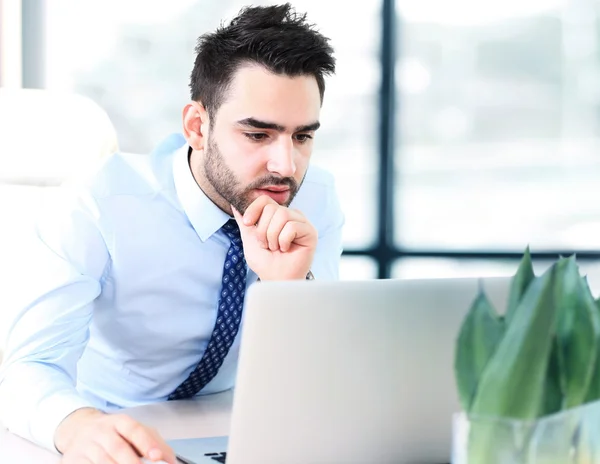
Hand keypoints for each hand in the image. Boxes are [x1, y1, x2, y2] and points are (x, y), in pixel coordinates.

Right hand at [55, 408, 175, 463]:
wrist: (77, 430)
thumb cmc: (114, 434)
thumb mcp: (135, 433)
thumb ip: (155, 444)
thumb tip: (171, 461)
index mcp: (120, 422)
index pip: (134, 430)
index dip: (146, 443)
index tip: (157, 457)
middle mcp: (101, 431)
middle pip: (118, 448)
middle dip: (132, 463)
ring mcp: (85, 445)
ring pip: (102, 460)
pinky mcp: (72, 459)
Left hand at [232, 195, 316, 280]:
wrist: (275, 279)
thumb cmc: (265, 262)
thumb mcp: (249, 238)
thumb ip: (244, 221)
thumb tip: (234, 204)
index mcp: (278, 215)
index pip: (265, 200)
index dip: (254, 209)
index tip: (247, 223)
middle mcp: (291, 216)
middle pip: (272, 208)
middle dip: (263, 230)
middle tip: (267, 245)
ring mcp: (302, 223)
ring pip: (282, 215)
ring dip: (272, 236)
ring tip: (276, 248)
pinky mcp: (310, 233)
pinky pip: (292, 227)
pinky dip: (283, 240)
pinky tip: (286, 249)